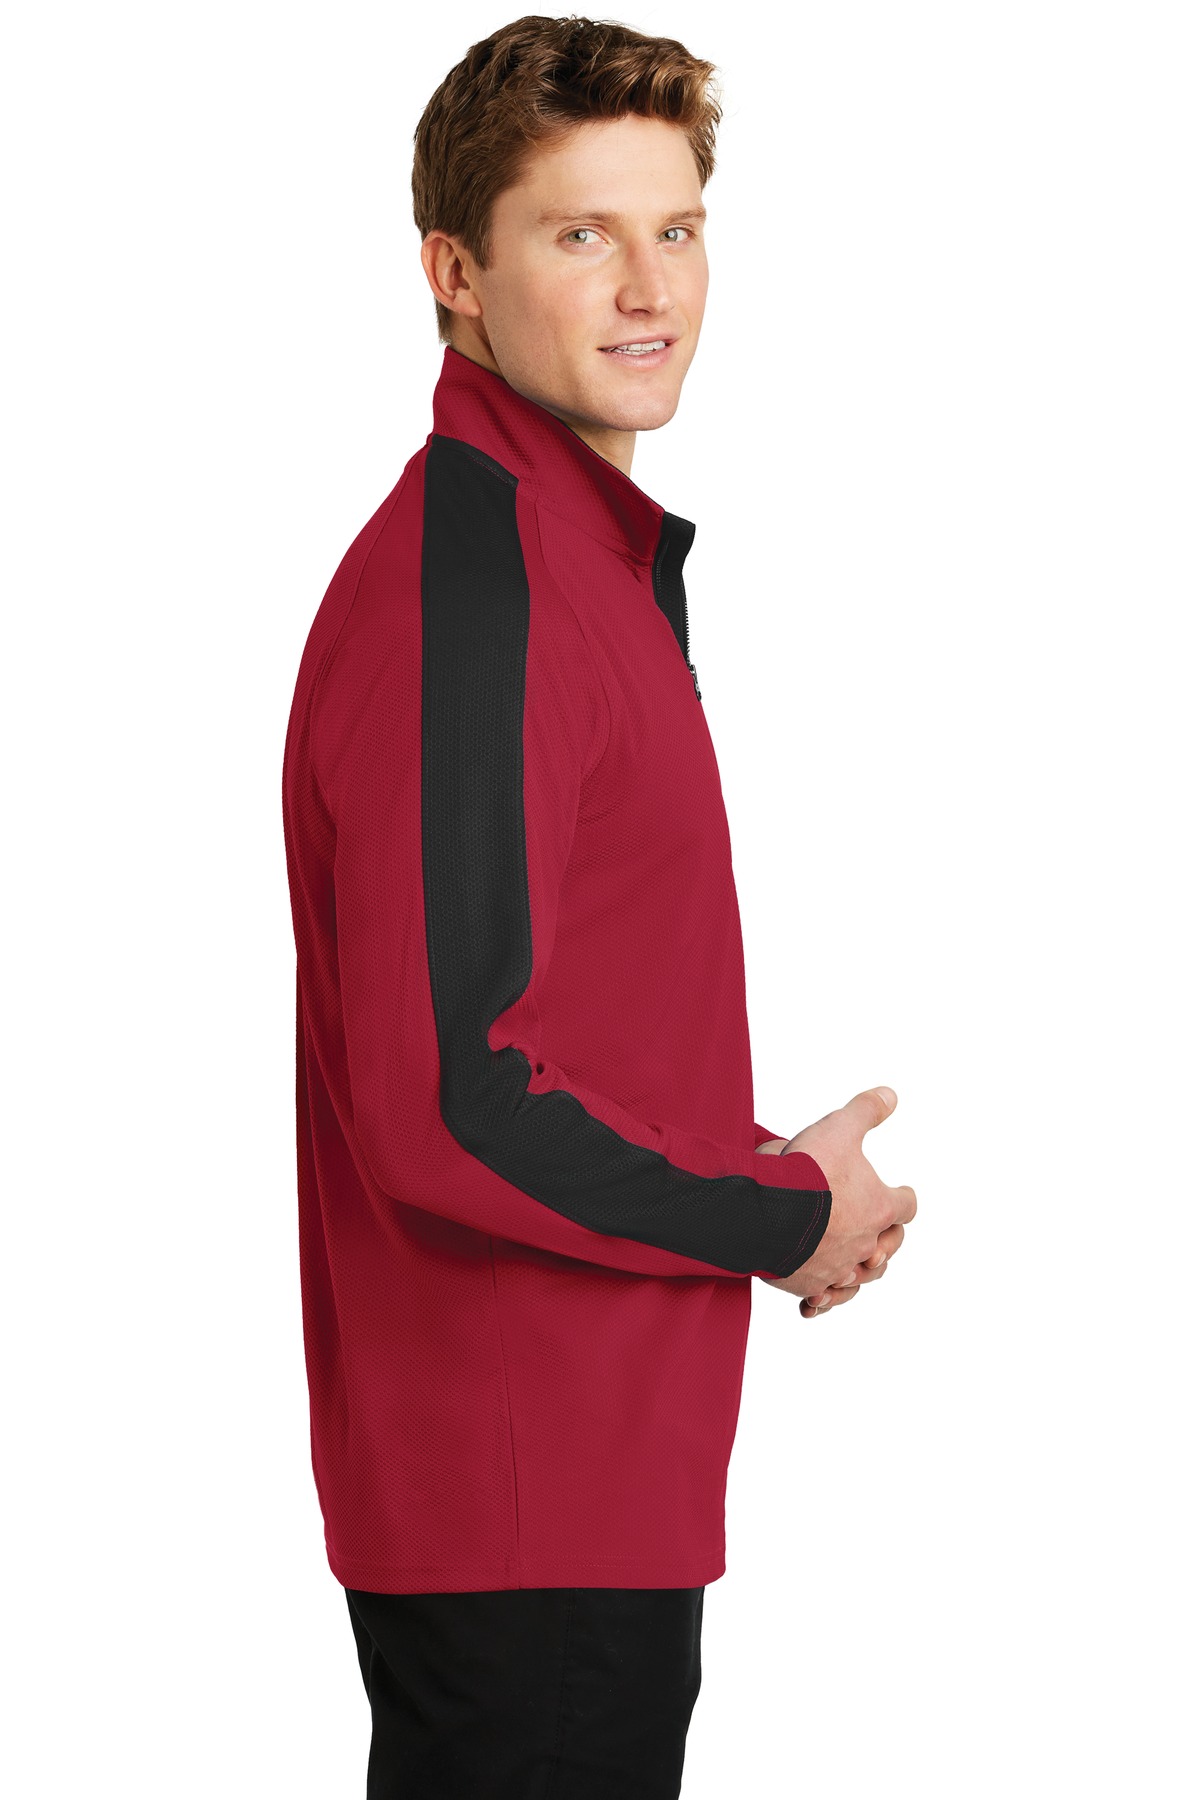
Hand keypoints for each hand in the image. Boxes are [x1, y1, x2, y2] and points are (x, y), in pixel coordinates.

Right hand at [759, 1086, 917, 1298]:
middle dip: (887, 1240)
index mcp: (879, 1206)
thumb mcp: (839, 1127)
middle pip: (889, 1248)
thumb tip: (891, 1095)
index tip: (899, 1194)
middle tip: (880, 1232)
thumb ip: (866, 1111)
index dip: (903, 1198)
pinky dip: (824, 1299)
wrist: (768, 1212)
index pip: (906, 1205)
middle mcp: (865, 1243)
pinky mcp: (810, 1284)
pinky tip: (820, 1299)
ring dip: (861, 1271)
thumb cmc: (807, 1171)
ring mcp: (838, 1267)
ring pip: (862, 1278)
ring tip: (855, 1264)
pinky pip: (824, 1299)